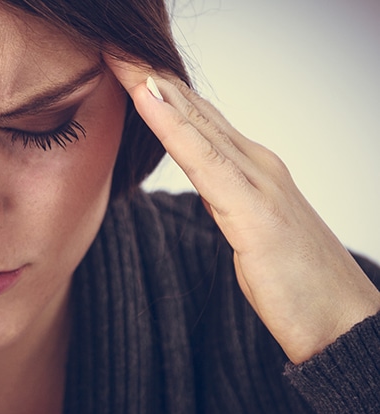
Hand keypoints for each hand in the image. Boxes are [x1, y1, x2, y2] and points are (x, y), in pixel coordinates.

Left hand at [106, 56, 379, 362]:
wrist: (344, 324)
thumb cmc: (297, 284)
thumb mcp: (250, 232)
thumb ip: (228, 201)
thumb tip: (206, 186)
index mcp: (253, 169)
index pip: (197, 119)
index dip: (159, 90)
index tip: (122, 66)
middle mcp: (257, 164)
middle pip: (191, 110)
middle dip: (148, 76)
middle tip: (112, 44)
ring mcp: (258, 181)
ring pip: (193, 122)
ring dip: (152, 86)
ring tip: (119, 56)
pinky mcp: (253, 209)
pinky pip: (202, 158)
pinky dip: (171, 124)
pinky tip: (147, 97)